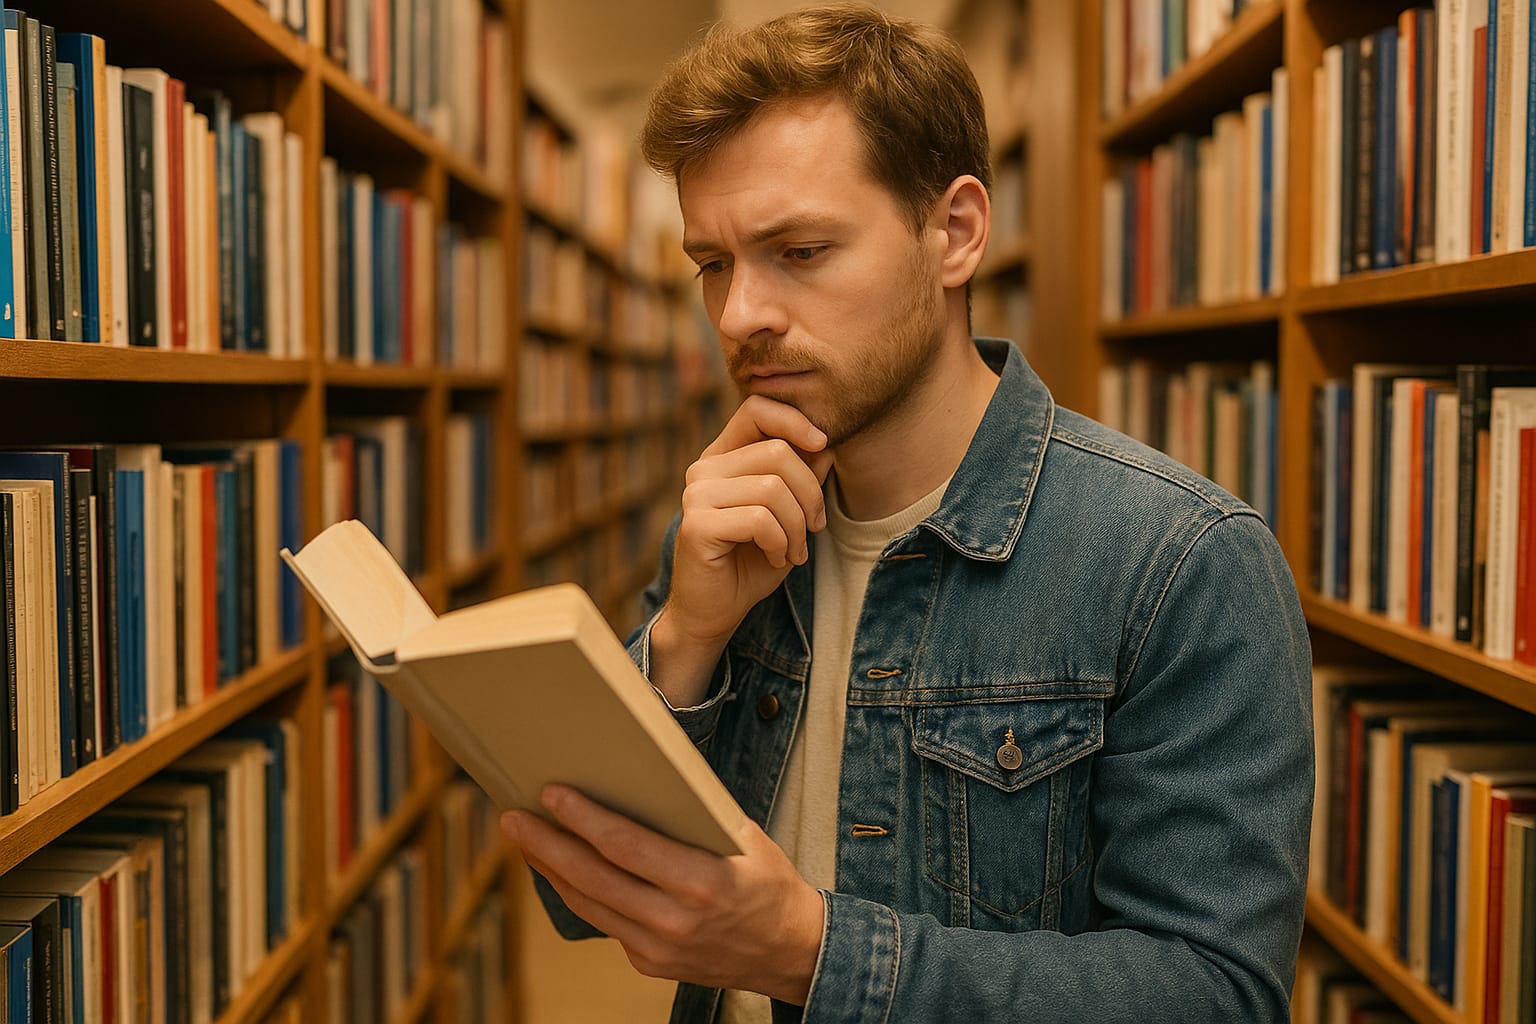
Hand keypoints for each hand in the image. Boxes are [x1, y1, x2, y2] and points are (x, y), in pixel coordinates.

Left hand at [502, 785, 824, 1004]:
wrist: (788, 950)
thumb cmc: (766, 881)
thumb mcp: (742, 837)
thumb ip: (692, 815)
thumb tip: (639, 775)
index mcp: (702, 884)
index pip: (626, 847)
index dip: (584, 819)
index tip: (552, 793)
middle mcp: (674, 921)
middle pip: (592, 878)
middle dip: (546, 844)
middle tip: (514, 816)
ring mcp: (657, 949)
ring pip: (588, 904)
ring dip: (551, 869)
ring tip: (525, 838)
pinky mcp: (647, 963)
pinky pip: (602, 921)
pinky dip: (577, 892)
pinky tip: (561, 868)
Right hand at [654, 397, 833, 704]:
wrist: (716, 611)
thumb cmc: (752, 560)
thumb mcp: (789, 514)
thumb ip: (802, 477)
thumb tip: (826, 444)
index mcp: (723, 457)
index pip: (756, 409)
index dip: (794, 420)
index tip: (824, 445)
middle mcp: (703, 469)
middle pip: (777, 452)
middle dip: (810, 494)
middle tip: (814, 529)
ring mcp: (696, 495)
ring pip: (772, 487)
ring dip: (797, 526)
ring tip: (794, 551)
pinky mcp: (696, 524)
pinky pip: (759, 519)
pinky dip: (780, 542)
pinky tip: (777, 558)